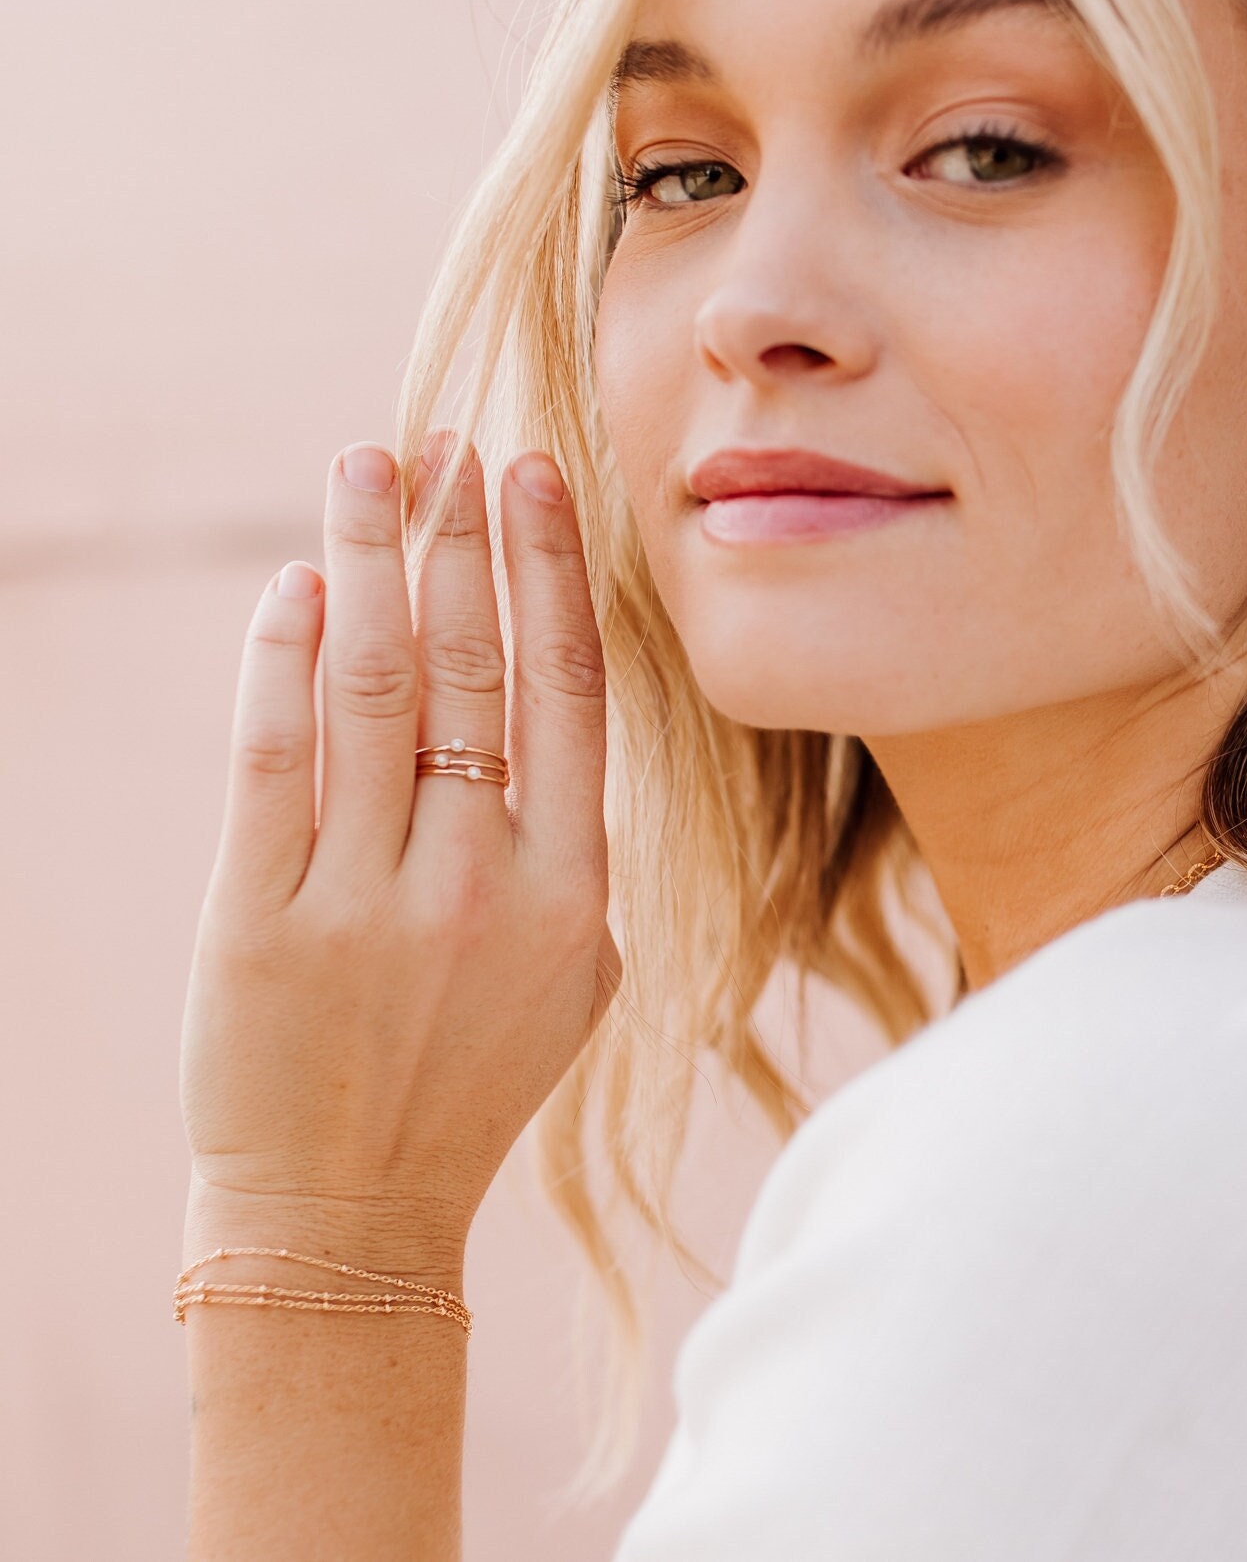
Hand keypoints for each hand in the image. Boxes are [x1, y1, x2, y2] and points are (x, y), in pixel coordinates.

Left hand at [180, 437, 619, 1267]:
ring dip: (372, 562)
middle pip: (473, 666)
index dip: (551, 569)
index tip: (534, 476)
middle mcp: (480, 882)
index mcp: (571, 889)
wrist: (347, 1218)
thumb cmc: (468, 1081)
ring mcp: (368, 902)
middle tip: (444, 441)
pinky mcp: (259, 923)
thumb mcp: (573, 977)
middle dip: (458, 536)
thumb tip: (548, 713)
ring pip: (375, 691)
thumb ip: (572, 852)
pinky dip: (284, 664)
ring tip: (367, 468)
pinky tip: (298, 589)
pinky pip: (274, 763)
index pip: (568, 689)